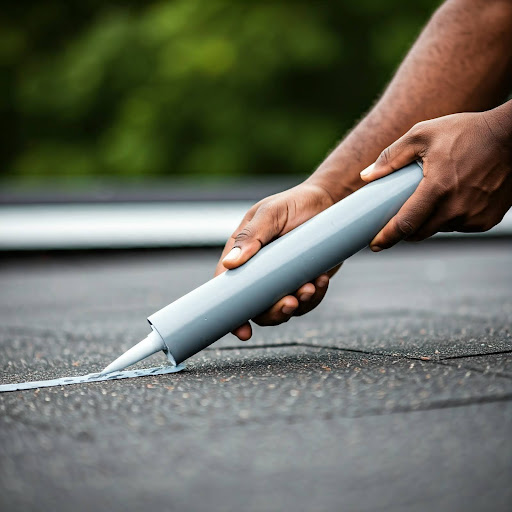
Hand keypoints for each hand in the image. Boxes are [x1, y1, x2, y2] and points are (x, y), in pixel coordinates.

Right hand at [214, 182, 340, 339]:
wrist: (331, 201)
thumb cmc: (295, 203)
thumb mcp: (270, 214)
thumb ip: (250, 236)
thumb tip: (231, 264)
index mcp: (244, 253)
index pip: (229, 287)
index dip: (232, 312)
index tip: (243, 331)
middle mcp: (260, 270)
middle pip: (257, 307)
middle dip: (273, 312)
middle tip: (290, 303)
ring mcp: (283, 278)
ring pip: (283, 309)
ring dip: (297, 305)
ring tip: (311, 286)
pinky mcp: (305, 281)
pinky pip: (307, 302)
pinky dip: (315, 296)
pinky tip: (321, 280)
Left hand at [360, 103, 511, 250]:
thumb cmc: (466, 131)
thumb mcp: (423, 134)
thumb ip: (391, 156)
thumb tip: (366, 176)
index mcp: (437, 188)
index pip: (405, 224)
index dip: (386, 238)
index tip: (373, 245)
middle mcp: (457, 208)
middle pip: (419, 233)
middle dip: (403, 230)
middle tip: (393, 221)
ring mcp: (474, 216)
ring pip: (438, 229)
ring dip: (427, 222)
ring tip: (426, 200)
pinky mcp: (486, 220)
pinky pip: (458, 226)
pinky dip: (448, 218)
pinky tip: (450, 199)